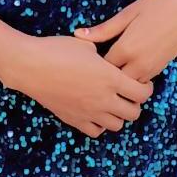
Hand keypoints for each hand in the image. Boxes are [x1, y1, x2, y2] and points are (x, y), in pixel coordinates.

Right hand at [2, 34, 153, 137]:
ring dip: (119, 115)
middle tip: (128, 93)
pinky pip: (96, 131)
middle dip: (135, 103)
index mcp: (110, 77)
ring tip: (112, 102)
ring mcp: (89, 112)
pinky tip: (95, 110)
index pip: (142, 93)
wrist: (30, 65)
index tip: (141, 82)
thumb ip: (103, 54)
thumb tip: (108, 59)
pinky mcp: (74, 120)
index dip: (146, 88)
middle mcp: (103, 98)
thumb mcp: (85, 45)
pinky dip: (101, 124)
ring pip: (117, 125)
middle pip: (133, 113)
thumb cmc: (57, 49)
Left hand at [73, 0, 176, 82]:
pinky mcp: (161, 69)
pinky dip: (133, 77)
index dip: (92, 64)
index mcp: (126, 49)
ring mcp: (151, 69)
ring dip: (119, 79)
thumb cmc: (158, 4)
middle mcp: (138, 64)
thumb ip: (104, 29)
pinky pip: (141, 81)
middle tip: (96, 66)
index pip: (101, 68)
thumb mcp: (128, 13)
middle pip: (114, 81)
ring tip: (110, 67)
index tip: (86, 57)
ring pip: (128, 85)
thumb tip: (77, 34)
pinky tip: (128, 65)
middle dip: (105, 76)